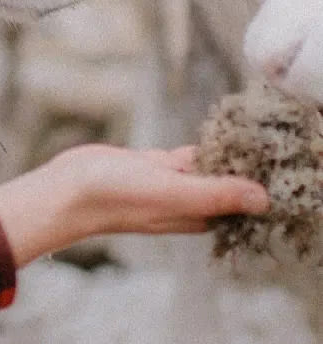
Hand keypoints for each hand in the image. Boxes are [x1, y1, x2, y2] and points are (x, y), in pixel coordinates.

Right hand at [0, 143, 268, 268]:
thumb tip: (264, 199)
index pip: (242, 200)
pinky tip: (214, 131)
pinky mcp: (153, 167)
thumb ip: (216, 195)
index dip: (260, 181)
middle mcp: (188, 202)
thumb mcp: (172, 193)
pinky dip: (200, 145)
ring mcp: (170, 184)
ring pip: (208, 166)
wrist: (68, 189)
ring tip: (248, 128)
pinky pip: (186, 156)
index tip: (275, 156)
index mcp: (199, 215)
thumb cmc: (116, 197)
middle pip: (228, 182)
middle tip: (265, 134)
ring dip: (226, 151)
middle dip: (246, 163)